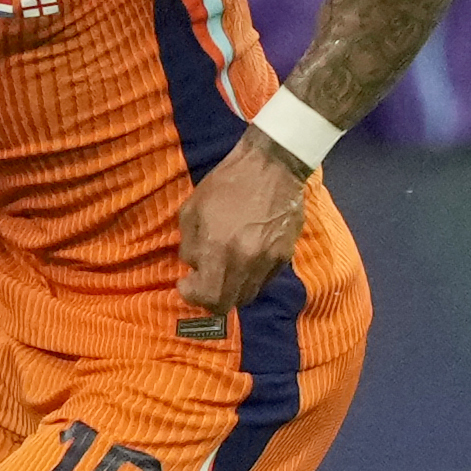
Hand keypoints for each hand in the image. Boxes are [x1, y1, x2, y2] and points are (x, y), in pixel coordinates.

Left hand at [177, 136, 310, 316]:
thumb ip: (189, 245)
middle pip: (227, 303)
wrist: (272, 166)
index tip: (186, 282)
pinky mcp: (285, 256)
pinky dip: (249, 278)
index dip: (192, 295)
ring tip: (223, 271)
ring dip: (231, 289)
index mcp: (219, 248)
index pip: (207, 296)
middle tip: (203, 281)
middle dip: (210, 297)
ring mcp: (269, 261)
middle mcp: (246, 261)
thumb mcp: (192, 209)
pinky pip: (263, 281)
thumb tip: (193, 265)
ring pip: (247, 295)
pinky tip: (242, 261)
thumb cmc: (227, 184)